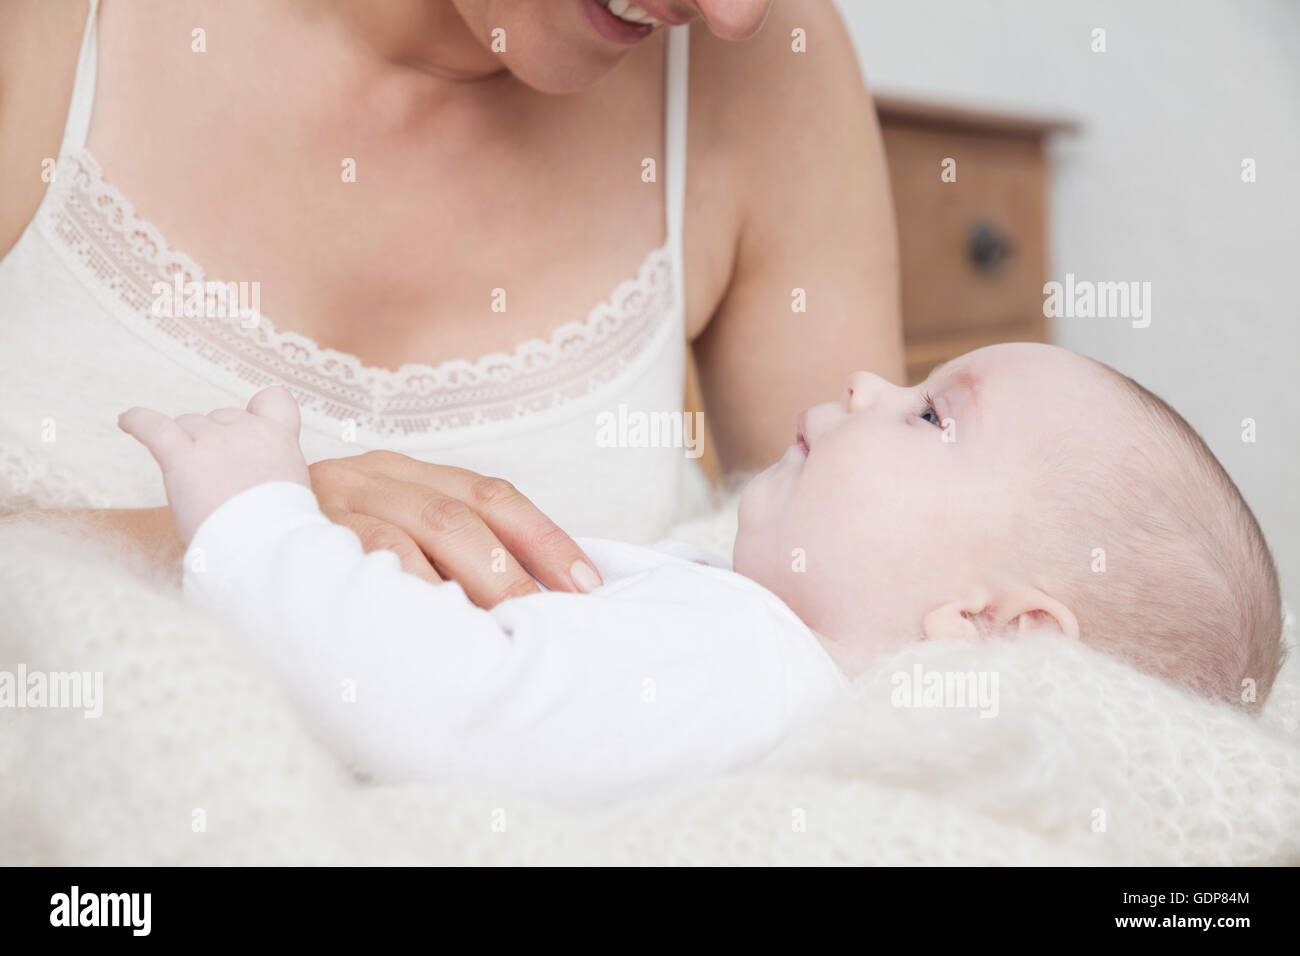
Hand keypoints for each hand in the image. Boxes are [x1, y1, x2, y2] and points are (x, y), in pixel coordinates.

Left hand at [118, 387, 310, 542]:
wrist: (265, 545)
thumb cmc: (276, 529)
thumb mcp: (291, 489)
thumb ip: (273, 471)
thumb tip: (253, 476)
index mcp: (279, 438)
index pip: (273, 400)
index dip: (257, 411)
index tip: (248, 426)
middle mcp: (247, 431)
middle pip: (219, 417)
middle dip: (215, 440)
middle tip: (216, 477)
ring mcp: (214, 442)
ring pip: (188, 424)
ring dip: (185, 444)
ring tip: (189, 479)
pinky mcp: (183, 459)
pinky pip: (153, 427)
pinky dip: (137, 421)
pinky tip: (126, 420)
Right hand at [307, 452, 602, 606]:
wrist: (218, 540)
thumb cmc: (322, 558)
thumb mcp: (387, 540)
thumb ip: (449, 557)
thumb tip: (539, 602)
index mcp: (407, 472)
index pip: (491, 494)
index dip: (545, 536)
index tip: (588, 585)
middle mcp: (373, 475)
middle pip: (459, 513)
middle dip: (513, 571)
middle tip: (549, 623)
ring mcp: (333, 500)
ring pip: (417, 532)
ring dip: (467, 586)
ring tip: (502, 635)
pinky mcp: (299, 533)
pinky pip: (363, 558)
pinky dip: (405, 590)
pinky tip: (433, 629)